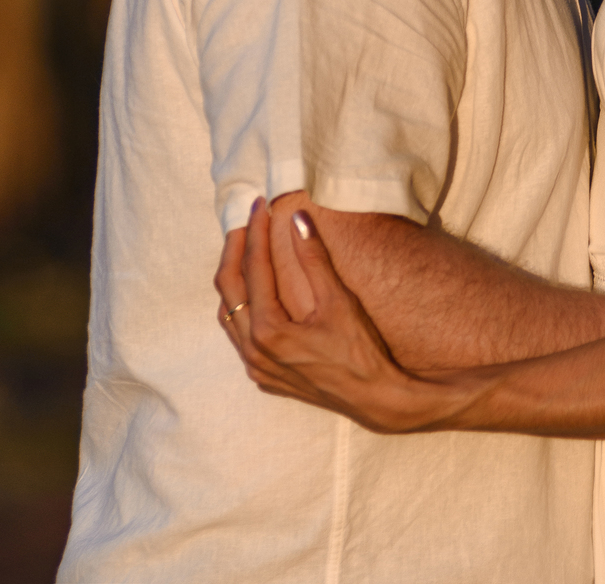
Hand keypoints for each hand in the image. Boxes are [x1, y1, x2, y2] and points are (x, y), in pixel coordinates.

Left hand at [214, 197, 435, 433]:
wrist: (376, 399)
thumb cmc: (361, 351)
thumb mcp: (339, 300)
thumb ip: (314, 258)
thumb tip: (298, 218)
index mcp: (268, 332)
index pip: (253, 268)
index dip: (256, 232)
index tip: (261, 205)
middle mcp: (254, 352)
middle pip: (229, 289)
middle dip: (236, 250)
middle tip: (248, 220)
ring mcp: (257, 368)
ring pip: (229, 315)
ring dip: (234, 279)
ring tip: (246, 248)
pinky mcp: (266, 377)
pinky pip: (239, 337)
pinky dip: (241, 307)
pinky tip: (256, 293)